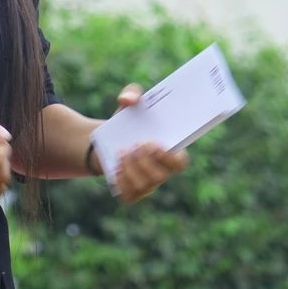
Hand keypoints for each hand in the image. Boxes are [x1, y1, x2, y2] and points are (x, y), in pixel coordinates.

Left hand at [105, 83, 189, 204]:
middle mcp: (162, 172)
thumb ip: (132, 93)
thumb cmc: (127, 123)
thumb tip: (128, 99)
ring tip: (122, 153)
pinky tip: (116, 168)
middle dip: (145, 162)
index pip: (180, 163)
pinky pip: (129, 195)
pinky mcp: (131, 194)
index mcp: (169, 152)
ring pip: (144, 186)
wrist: (107, 142)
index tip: (153, 144)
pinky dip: (121, 181)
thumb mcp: (128, 105)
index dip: (169, 158)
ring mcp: (147, 186)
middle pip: (160, 177)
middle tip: (133, 146)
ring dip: (131, 169)